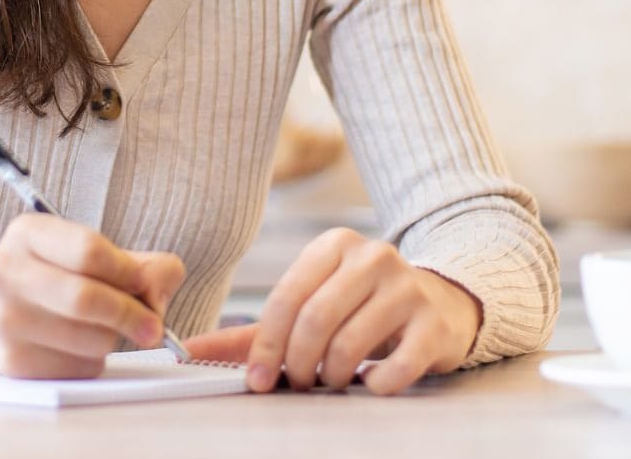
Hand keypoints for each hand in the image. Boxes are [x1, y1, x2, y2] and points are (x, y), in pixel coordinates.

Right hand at [0, 213, 184, 378]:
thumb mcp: (80, 254)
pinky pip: (77, 367)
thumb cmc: (47, 280)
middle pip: (88, 298)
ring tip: (102, 330)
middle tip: (153, 327)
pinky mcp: (13, 361)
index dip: (127, 271)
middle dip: (132, 315)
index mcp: (28, 235)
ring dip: (111, 339)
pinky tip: (76, 347)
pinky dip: (91, 361)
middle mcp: (8, 273)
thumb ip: (136, 264)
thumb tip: (162, 287)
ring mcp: (6, 320)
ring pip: (89, 338)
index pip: (89, 250)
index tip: (145, 284)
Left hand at [233, 227, 481, 395]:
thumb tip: (188, 351)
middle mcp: (371, 256)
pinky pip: (398, 364)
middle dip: (298, 363)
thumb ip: (251, 333)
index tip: (257, 380)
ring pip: (351, 342)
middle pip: (315, 320)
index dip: (265, 346)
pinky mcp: (435, 322)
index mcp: (332, 245)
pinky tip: (371, 383)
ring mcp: (407, 287)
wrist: (442, 304)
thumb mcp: (310, 307)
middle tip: (298, 384)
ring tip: (331, 381)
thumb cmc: (361, 309)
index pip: (285, 298)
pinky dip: (376, 384)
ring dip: (332, 375)